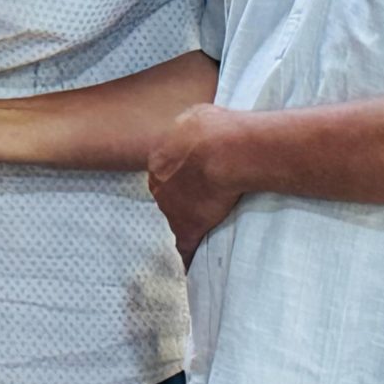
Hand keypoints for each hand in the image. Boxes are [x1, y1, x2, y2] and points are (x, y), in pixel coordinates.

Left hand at [147, 105, 238, 265]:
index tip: (195, 179)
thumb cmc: (215, 129)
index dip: (182, 176)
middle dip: (182, 198)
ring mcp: (171, 208)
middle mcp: (159, 184)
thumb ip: (191, 125)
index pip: (166, 171)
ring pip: (176, 218)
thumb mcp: (197, 116)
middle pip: (167, 195)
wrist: (224, 151)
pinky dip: (188, 256)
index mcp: (160, 157)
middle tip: (205, 201)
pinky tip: (191, 268)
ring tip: (206, 230)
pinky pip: (185, 247)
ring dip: (189, 223)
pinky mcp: (188, 227)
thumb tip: (198, 124)